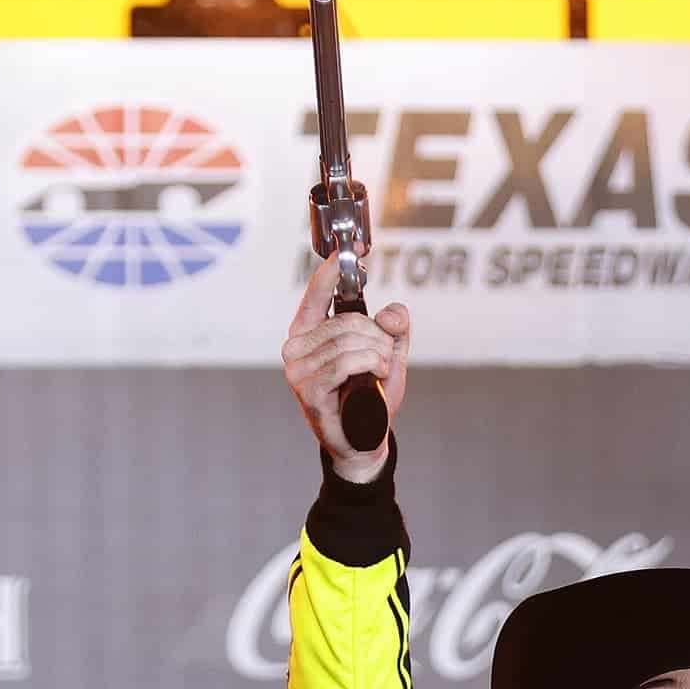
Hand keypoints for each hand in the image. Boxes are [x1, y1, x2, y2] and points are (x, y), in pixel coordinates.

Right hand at [282, 253, 410, 482]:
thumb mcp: (389, 355)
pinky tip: (376, 376)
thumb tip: (393, 313)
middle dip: (379, 337)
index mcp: (309, 333)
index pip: (317, 294)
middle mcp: (295, 348)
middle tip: (385, 358)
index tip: (348, 248)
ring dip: (379, 354)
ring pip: (351, 341)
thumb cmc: (369, 396)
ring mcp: (297, 369)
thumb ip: (394, 328)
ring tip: (380, 372)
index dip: (331, 270)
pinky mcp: (307, 389)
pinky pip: (346, 361)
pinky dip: (371, 365)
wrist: (363, 440)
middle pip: (349, 320)